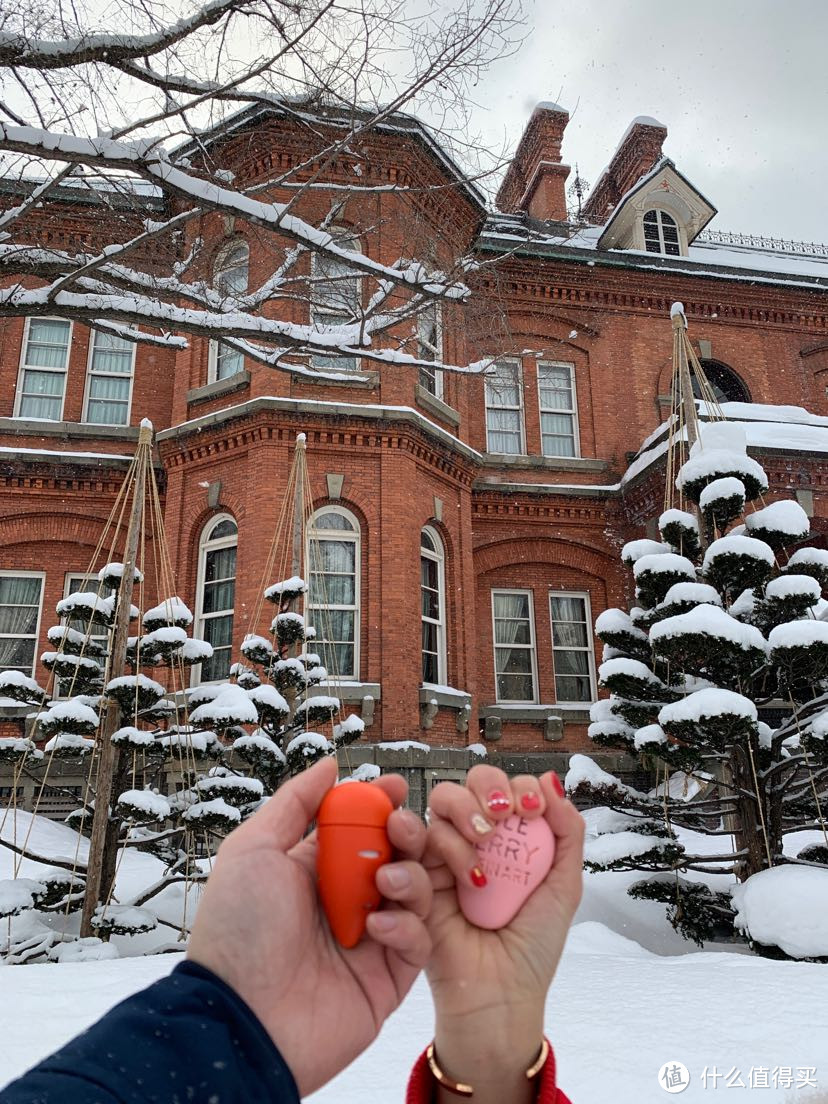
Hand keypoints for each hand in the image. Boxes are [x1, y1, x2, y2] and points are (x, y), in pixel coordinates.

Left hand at [187, 757, 431, 1095]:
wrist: (242, 1020)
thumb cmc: (238, 934)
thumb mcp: (253, 849)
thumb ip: (294, 802)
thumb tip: (330, 765)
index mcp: (313, 870)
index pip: (359, 828)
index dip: (381, 805)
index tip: (397, 787)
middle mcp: (344, 901)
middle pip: (395, 853)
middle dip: (406, 832)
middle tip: (399, 826)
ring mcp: (368, 940)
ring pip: (414, 892)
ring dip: (406, 876)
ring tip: (382, 883)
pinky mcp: (387, 978)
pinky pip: (417, 942)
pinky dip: (405, 926)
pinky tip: (376, 928)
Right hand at [424, 766, 583, 1103]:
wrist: (501, 995)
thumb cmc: (532, 946)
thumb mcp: (563, 886)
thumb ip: (566, 832)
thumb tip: (550, 780)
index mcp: (507, 837)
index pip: (505, 788)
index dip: (517, 786)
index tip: (533, 809)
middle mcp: (472, 839)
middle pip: (468, 782)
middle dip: (487, 786)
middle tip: (502, 815)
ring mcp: (443, 856)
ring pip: (440, 801)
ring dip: (464, 812)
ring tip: (483, 845)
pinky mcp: (418, 877)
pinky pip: (419, 840)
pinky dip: (445, 846)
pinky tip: (469, 878)